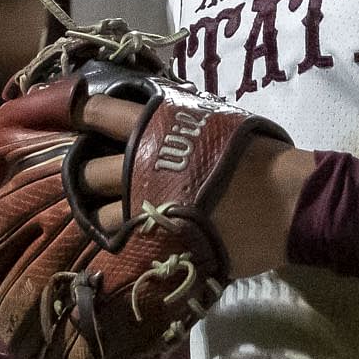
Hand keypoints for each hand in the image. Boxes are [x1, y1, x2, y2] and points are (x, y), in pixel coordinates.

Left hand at [74, 92, 315, 275]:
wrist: (288, 200)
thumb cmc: (259, 155)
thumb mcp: (216, 123)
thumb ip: (180, 125)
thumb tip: (158, 118)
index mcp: (157, 130)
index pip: (102, 113)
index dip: (81, 113)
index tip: (71, 116)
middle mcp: (141, 166)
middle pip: (89, 171)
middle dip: (86, 174)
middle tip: (92, 179)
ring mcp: (147, 207)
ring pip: (102, 215)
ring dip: (104, 214)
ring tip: (113, 217)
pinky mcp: (159, 240)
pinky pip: (129, 244)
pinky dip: (128, 241)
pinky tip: (134, 240)